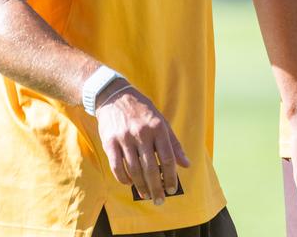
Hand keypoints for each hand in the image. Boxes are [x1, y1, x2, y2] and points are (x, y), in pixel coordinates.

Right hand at [95, 82, 189, 205]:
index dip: (171, 176)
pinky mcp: (110, 143)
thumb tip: (186, 164)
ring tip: (146, 195)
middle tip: (160, 200)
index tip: (173, 189)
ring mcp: (125, 138)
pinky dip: (124, 178)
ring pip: (134, 170)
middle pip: (151, 167)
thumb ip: (174, 144)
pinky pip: (117, 166)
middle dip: (157, 187)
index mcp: (158, 128)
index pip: (168, 158)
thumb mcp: (162, 122)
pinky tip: (130, 184)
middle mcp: (142, 134)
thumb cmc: (143, 111)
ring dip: (141, 186)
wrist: (115, 97)